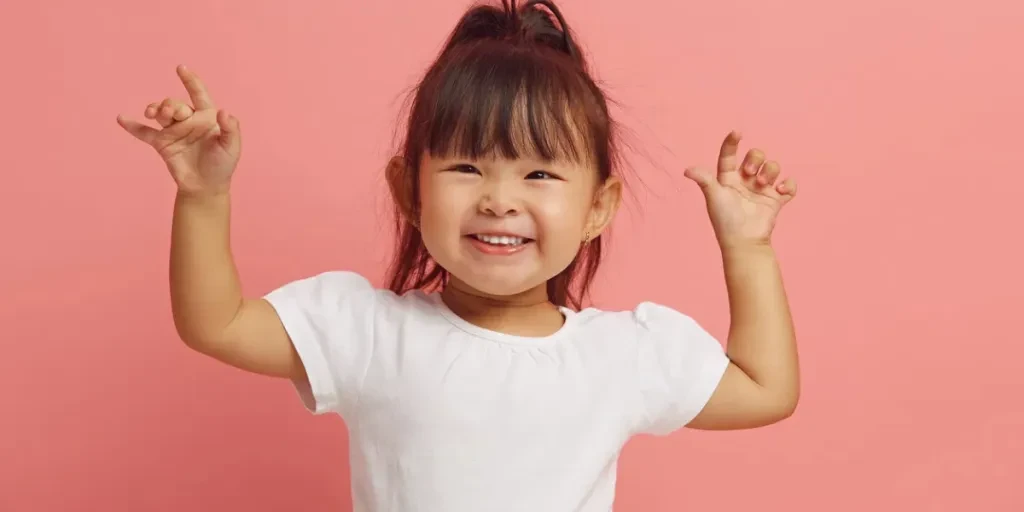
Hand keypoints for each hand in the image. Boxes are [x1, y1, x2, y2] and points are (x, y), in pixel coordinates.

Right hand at [117, 65, 240, 197]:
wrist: (205, 185)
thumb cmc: (222, 164)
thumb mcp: (231, 146)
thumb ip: (231, 129)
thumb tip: (224, 111)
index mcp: (206, 116)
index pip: (198, 93)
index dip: (190, 80)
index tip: (180, 68)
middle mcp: (188, 120)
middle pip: (175, 103)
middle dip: (171, 105)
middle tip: (172, 114)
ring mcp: (173, 130)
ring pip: (160, 112)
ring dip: (155, 109)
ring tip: (152, 113)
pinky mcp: (161, 143)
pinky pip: (144, 132)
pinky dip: (132, 126)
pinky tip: (121, 119)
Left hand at [684, 131, 796, 249]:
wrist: (744, 241)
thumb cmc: (725, 220)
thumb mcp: (714, 197)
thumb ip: (704, 180)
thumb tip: (687, 170)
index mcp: (728, 179)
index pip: (729, 156)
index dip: (732, 142)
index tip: (737, 132)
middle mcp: (745, 181)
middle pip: (755, 156)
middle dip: (756, 159)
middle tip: (751, 173)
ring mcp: (762, 189)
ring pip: (773, 166)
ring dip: (771, 171)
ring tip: (765, 185)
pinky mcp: (776, 200)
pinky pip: (789, 185)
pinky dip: (789, 185)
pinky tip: (781, 191)